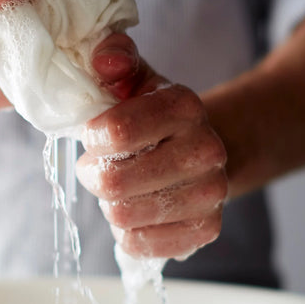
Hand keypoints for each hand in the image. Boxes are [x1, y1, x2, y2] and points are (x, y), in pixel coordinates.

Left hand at [76, 33, 227, 260]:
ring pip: (122, 216)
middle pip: (113, 183)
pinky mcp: (206, 229)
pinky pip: (139, 244)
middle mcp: (207, 150)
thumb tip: (105, 61)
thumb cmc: (149, 116)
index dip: (92, 139)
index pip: (114, 132)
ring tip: (122, 187)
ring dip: (109, 204)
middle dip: (94, 175)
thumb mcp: (131, 79)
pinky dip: (126, 232)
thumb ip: (113, 59)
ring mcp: (212, 193)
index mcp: (184, 106)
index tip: (95, 136)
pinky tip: (137, 212)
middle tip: (100, 166)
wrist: (198, 151)